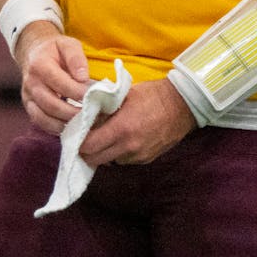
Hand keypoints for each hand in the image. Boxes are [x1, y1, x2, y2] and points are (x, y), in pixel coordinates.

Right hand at [15, 25, 89, 134]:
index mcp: (39, 65)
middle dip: (73, 113)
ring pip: (44, 117)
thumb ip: (76, 58)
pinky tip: (71, 127)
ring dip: (65, 124)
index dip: (77, 93)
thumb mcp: (67, 44)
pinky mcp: (29, 106)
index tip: (95, 99)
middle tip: (93, 116)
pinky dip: (55, 128)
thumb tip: (83, 77)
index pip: (60, 83)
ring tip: (83, 124)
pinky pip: (40, 122)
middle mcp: (31, 82)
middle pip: (51, 104)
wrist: (34, 53)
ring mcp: (28, 96)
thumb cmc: (55, 50)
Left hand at [79, 78, 195, 165]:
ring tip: (101, 138)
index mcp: (122, 129)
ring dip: (102, 153)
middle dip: (86, 151)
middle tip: (83, 138)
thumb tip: (83, 116)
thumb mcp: (122, 95)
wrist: (183, 105)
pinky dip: (117, 153)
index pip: (89, 146)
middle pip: (96, 159)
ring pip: (110, 161)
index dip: (78, 141)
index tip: (74, 133)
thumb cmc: (152, 95)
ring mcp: (139, 156)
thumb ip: (102, 108)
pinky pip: (124, 160)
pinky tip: (118, 140)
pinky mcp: (147, 159)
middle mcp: (130, 147)